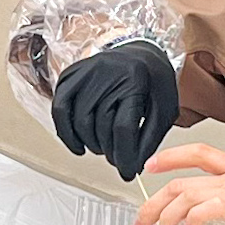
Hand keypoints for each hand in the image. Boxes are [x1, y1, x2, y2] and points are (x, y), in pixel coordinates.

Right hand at [48, 42, 178, 178]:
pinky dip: (66, 133)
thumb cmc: (154, 81)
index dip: (125, 156)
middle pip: (101, 127)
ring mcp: (86, 72)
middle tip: (118, 158)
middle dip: (111, 152)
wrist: (141, 52)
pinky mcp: (71, 75)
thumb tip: (133, 166)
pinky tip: (79, 145)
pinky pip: (60, 109)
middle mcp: (107, 73)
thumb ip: (150, 139)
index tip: (127, 172)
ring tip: (104, 148)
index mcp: (136, 79)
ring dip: (92, 145)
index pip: (124, 128)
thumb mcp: (165, 109)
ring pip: (80, 122)